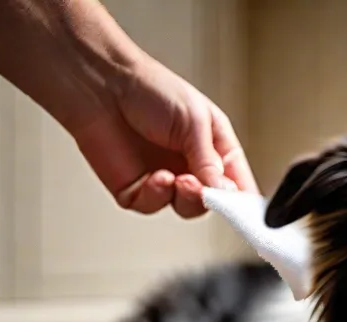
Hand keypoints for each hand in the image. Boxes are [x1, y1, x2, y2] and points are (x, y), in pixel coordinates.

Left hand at [71, 55, 258, 218]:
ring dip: (185, 199)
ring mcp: (165, 179)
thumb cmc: (150, 89)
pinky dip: (157, 197)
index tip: (244, 210)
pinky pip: (153, 207)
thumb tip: (226, 192)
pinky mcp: (136, 189)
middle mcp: (192, 166)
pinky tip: (156, 178)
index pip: (237, 183)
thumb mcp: (196, 121)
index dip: (243, 200)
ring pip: (186, 209)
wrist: (101, 85)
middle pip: (214, 202)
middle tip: (204, 189)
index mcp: (215, 149)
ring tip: (178, 179)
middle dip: (211, 199)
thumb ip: (210, 161)